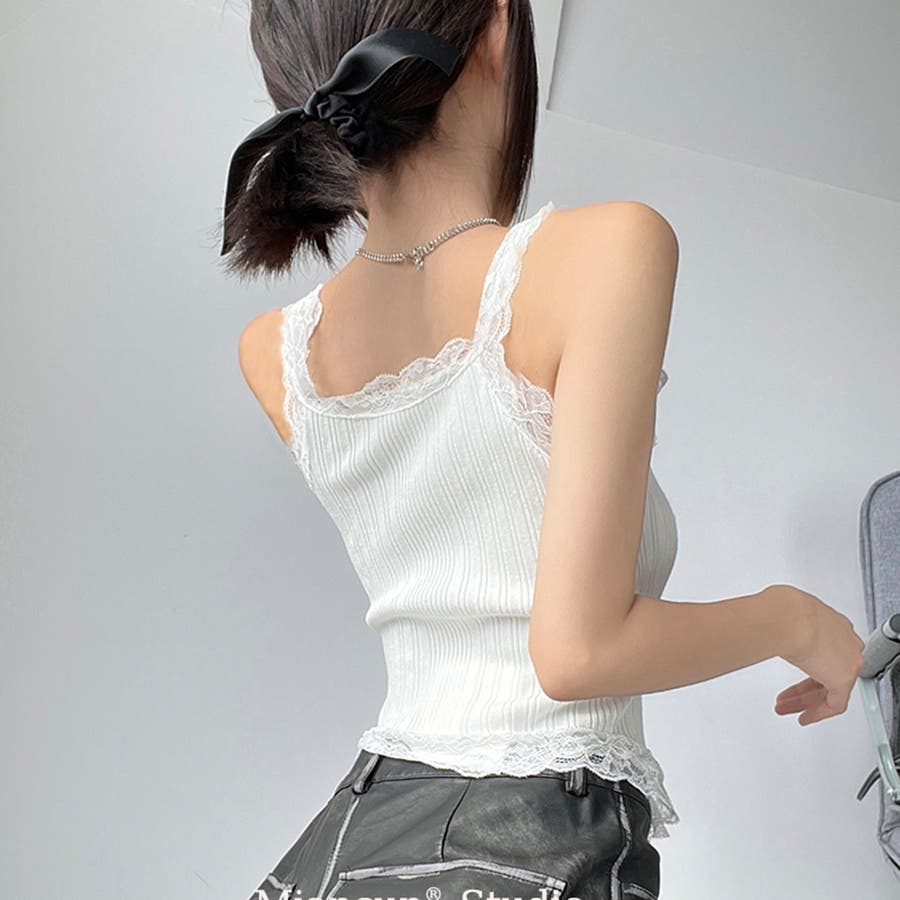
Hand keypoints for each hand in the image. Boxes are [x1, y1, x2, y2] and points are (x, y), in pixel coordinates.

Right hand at [768, 584, 865, 725]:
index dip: (810, 667)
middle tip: (787, 698)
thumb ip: (785, 625)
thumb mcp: (784, 614)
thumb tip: (766, 626)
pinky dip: (819, 712)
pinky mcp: (844, 679)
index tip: (800, 677)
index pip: (826, 652)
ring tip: (786, 708)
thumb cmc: (784, 611)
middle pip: (827, 673)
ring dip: (805, 700)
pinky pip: (835, 704)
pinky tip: (805, 716)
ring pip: (830, 689)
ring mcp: (848, 660)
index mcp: (833, 624)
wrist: (789, 617)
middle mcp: (845, 643)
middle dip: (803, 689)